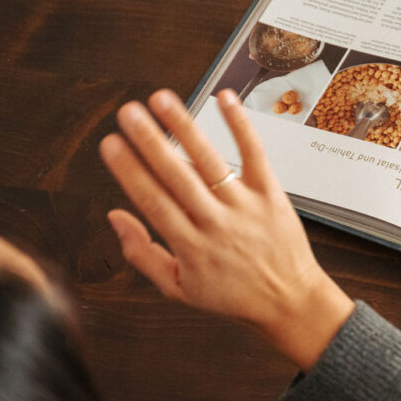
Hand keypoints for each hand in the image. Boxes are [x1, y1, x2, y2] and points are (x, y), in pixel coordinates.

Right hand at [100, 89, 354, 370]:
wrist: (290, 302)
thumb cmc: (233, 296)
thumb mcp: (179, 289)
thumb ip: (142, 253)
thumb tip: (114, 216)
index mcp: (190, 247)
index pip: (153, 202)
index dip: (129, 171)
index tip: (110, 144)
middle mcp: (216, 223)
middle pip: (177, 177)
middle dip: (150, 142)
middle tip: (128, 112)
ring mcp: (245, 206)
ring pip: (210, 161)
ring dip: (184, 127)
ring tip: (161, 99)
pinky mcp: (271, 194)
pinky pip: (254, 154)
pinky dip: (240, 125)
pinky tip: (224, 98)